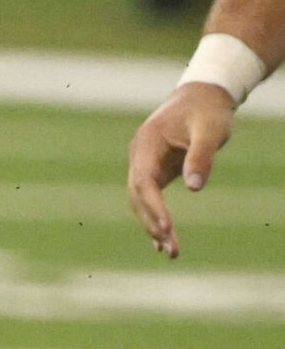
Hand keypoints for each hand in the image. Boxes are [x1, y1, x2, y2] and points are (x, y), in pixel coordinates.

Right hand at [129, 81, 236, 257]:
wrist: (202, 96)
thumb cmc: (207, 112)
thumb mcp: (210, 131)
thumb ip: (201, 158)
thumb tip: (194, 189)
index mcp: (147, 144)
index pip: (143, 181)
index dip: (153, 206)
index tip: (168, 227)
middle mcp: (139, 156)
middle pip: (138, 196)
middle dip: (153, 223)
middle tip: (172, 250)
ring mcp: (145, 164)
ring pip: (142, 201)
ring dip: (154, 226)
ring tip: (171, 252)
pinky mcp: (155, 171)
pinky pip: (150, 199)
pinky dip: (156, 218)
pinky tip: (165, 240)